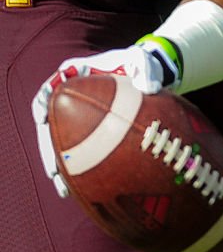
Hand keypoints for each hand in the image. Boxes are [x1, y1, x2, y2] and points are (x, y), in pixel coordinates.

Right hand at [31, 43, 179, 197]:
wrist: (149, 75)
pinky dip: (78, 168)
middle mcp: (71, 96)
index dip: (41, 106)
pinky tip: (82, 187)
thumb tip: (150, 87)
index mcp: (75, 75)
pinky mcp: (87, 128)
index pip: (49, 90)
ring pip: (60, 142)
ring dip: (60, 166)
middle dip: (48, 150)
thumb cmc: (142, 64)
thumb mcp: (143, 62)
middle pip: (50, 125)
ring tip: (64, 189)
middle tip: (54, 173)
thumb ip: (145, 71)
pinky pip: (77, 149)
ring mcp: (77, 114)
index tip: (42, 121)